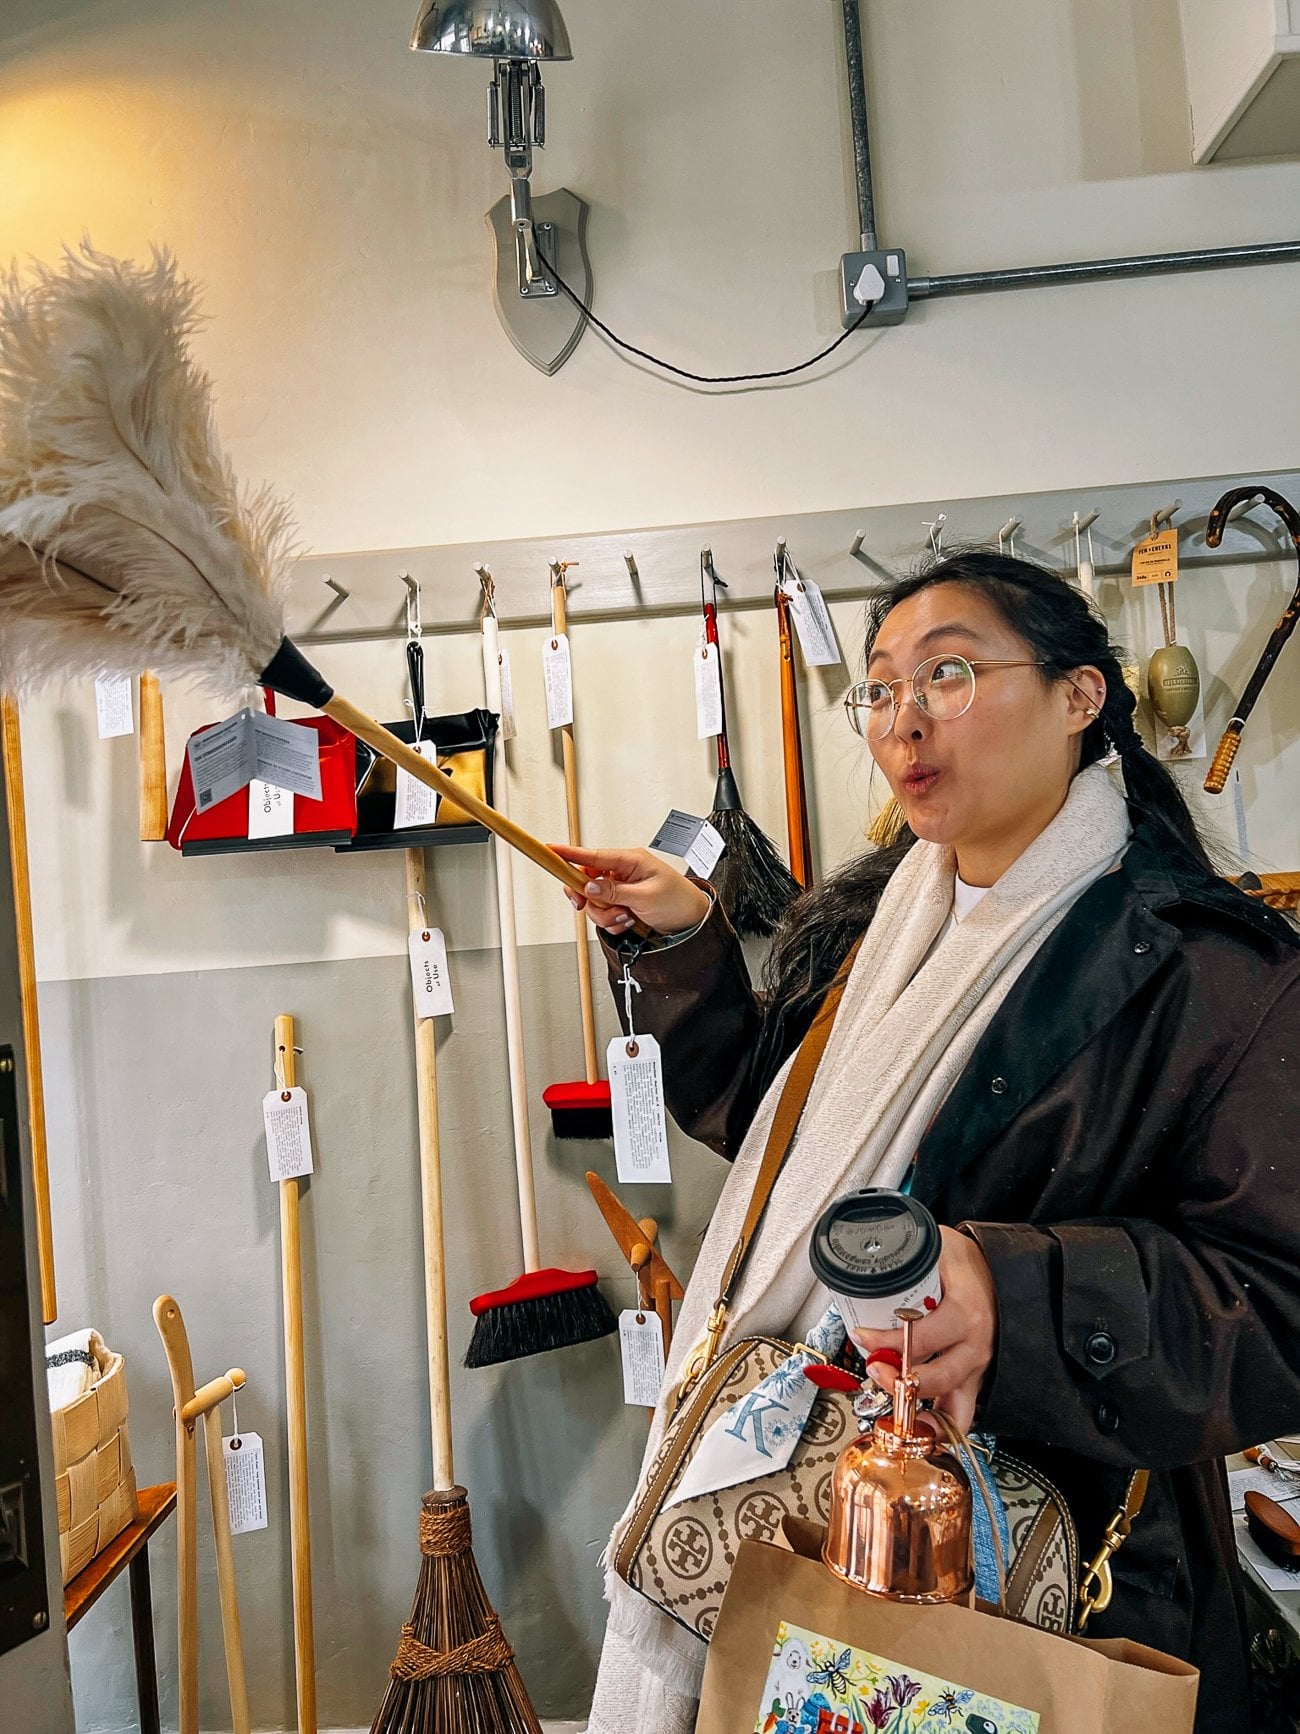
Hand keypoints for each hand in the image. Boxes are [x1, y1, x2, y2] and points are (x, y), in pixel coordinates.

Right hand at [551, 844, 711, 937]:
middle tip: (603, 907)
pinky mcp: (620, 903)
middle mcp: (622, 872)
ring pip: (593, 902)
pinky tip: (629, 920)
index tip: (549, 850)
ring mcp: (620, 888)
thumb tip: (590, 886)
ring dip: (606, 914)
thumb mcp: (646, 896)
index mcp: (630, 860)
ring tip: (628, 916)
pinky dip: (612, 921)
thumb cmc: (679, 901)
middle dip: (593, 900)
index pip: (592, 855)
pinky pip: (602, 913)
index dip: (568, 853)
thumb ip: (615, 891)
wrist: (692, 921)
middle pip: (586, 882)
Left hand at [850, 1227, 998, 1431]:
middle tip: (874, 1369)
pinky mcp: (975, 1380)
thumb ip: (904, 1259)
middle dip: (898, 1382)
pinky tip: (916, 1429)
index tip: (862, 1336)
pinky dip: (939, 1427)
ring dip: (920, 1416)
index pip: (921, 1339)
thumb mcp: (937, 1249)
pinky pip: (961, 1415)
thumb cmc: (966, 1262)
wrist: (1001, 1270)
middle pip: (936, 1379)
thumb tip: (867, 1266)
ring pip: (954, 1410)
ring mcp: (978, 1368)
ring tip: (894, 1418)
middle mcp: (975, 1346)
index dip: (885, 1343)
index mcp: (965, 1314)